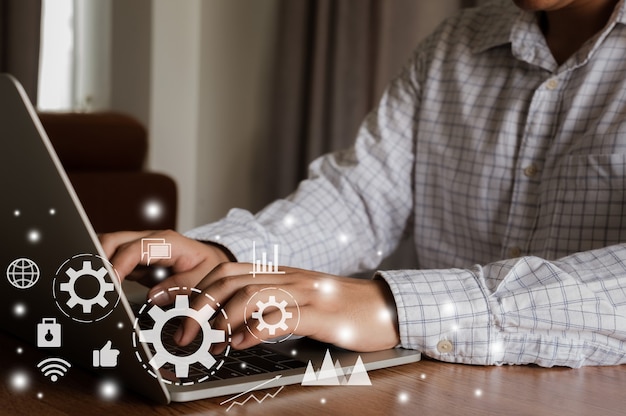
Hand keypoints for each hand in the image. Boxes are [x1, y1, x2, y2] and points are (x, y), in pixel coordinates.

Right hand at [99, 230, 230, 300]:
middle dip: (98, 260)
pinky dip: (103, 272)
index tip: (110, 285)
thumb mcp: (203, 278)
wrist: (211, 260)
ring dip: (97, 264)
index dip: (118, 265)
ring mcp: (140, 247)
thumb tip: (153, 297)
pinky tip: (100, 288)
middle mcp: (150, 240)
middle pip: (113, 241)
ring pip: (108, 248)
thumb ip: (181, 286)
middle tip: (93, 286)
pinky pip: (113, 260)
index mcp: (167, 242)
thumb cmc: (208, 267)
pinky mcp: (135, 258)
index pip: (134, 249)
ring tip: (92, 287)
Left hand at [175, 263, 399, 352]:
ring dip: (222, 320)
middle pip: (230, 279)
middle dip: (198, 305)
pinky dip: (254, 331)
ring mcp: (303, 292)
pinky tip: (242, 344)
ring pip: (250, 295)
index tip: (168, 306)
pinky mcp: (319, 313)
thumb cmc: (340, 309)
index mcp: (278, 274)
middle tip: (181, 333)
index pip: (226, 270)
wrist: (384, 306)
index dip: (193, 287)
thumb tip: (229, 328)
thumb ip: (267, 307)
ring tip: (210, 342)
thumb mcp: (299, 301)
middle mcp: (286, 277)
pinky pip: (280, 317)